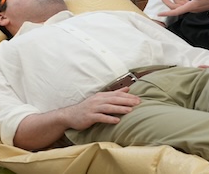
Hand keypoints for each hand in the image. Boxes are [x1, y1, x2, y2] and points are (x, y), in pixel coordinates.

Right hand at [13, 87, 141, 149]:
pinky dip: (109, 119)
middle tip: (138, 103)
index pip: (117, 94)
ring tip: (130, 111)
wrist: (70, 115)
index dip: (128, 96)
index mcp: (101, 96)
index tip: (138, 99)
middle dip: (127, 101)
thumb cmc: (87, 108)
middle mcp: (98, 100)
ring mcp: (93, 108)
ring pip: (108, 108)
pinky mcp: (89, 117)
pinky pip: (100, 117)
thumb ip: (114, 93)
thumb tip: (127, 88)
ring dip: (119, 109)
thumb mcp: (100, 99)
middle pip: (114, 99)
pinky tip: (116, 121)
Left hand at [158, 0, 208, 16]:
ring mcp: (193, 6)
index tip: (159, 14)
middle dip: (168, 0)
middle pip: (176, 6)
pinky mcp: (196, 3)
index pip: (176, 11)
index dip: (167, 12)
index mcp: (191, 6)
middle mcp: (191, 8)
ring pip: (180, 3)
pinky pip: (185, 1)